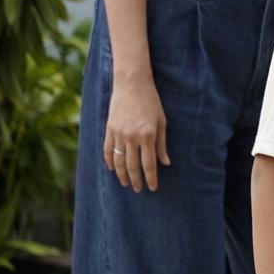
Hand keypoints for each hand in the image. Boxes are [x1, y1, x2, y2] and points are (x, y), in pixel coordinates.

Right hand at [103, 73, 169, 192]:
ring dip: (122, 175)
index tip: (152, 188)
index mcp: (148, 135)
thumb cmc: (151, 101)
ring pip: (119, 161)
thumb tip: (165, 163)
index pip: (149, 164)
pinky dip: (109, 162)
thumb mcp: (162, 121)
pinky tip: (112, 169)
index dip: (151, 178)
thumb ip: (162, 144)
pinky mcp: (109, 129)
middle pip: (132, 166)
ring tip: (126, 183)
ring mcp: (118, 134)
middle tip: (139, 189)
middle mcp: (132, 137)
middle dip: (136, 180)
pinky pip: (107, 150)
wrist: (131, 84)